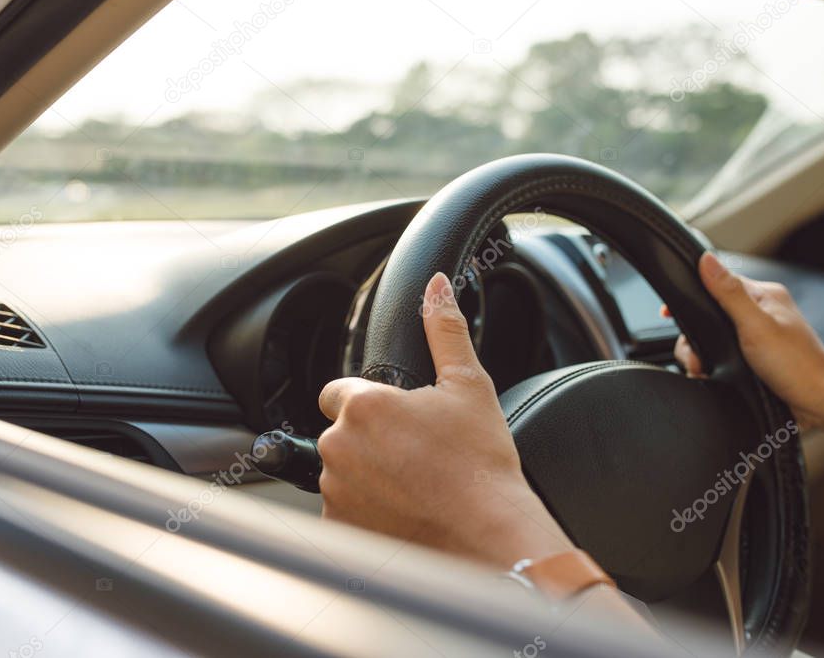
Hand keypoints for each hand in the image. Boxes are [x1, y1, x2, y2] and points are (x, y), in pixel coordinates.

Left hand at [317, 272, 574, 568]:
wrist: (488, 536)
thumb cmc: (480, 465)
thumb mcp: (468, 386)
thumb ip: (444, 330)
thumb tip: (437, 288)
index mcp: (363, 405)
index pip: (340, 391)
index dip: (371, 402)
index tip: (399, 420)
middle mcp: (338, 446)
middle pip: (342, 432)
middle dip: (369, 439)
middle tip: (415, 454)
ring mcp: (335, 490)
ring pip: (342, 471)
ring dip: (366, 475)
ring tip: (414, 485)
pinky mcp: (339, 527)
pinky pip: (343, 510)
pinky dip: (365, 511)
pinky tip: (404, 511)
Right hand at [670, 252, 823, 427]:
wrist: (819, 404)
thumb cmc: (798, 365)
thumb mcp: (757, 325)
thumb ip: (729, 293)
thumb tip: (706, 259)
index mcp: (763, 297)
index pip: (718, 283)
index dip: (693, 296)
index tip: (670, 312)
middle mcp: (759, 314)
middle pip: (709, 315)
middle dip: (695, 339)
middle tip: (696, 357)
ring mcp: (756, 338)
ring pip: (711, 339)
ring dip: (701, 357)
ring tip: (705, 371)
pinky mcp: (753, 360)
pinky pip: (721, 357)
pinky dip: (712, 368)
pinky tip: (714, 378)